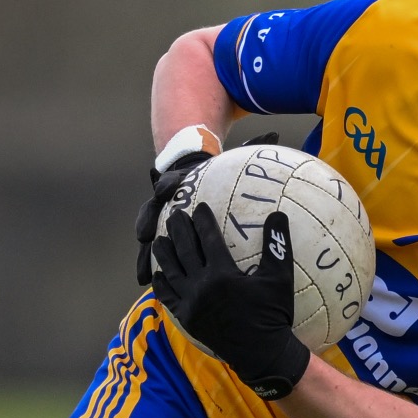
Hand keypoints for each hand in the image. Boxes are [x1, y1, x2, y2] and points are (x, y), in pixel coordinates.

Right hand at [134, 129, 278, 285]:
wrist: (197, 178)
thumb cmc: (219, 174)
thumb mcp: (234, 161)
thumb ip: (251, 149)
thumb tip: (274, 133)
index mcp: (180, 182)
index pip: (169, 181)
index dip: (166, 184)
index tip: (165, 189)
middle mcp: (165, 203)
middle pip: (150, 211)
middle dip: (146, 222)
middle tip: (145, 236)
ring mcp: (159, 222)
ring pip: (148, 238)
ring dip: (144, 255)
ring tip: (143, 275)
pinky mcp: (162, 239)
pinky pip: (155, 256)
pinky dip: (150, 268)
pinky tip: (149, 284)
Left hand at [152, 203, 309, 399]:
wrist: (261, 354)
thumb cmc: (273, 314)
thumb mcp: (280, 279)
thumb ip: (277, 245)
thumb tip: (278, 213)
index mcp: (222, 274)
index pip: (207, 238)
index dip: (202, 220)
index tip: (199, 207)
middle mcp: (202, 286)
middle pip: (184, 250)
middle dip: (178, 230)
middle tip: (175, 215)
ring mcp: (191, 303)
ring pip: (170, 272)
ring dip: (163, 254)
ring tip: (158, 240)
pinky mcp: (187, 318)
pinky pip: (168, 298)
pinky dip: (160, 285)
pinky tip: (157, 275)